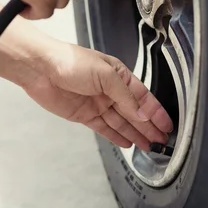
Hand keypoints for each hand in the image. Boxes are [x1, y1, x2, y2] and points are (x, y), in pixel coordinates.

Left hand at [22, 42, 173, 150]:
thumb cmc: (69, 61)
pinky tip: (128, 142)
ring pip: (122, 123)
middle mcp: (110, 90)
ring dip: (136, 134)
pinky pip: (105, 128)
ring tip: (149, 146)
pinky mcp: (84, 115)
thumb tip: (142, 115)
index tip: (167, 125)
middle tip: (161, 141)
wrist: (40, 69)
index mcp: (119, 76)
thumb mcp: (105, 75)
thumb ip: (126, 98)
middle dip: (149, 127)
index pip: (144, 98)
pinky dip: (116, 136)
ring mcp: (98, 103)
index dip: (156, 112)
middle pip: (135, 113)